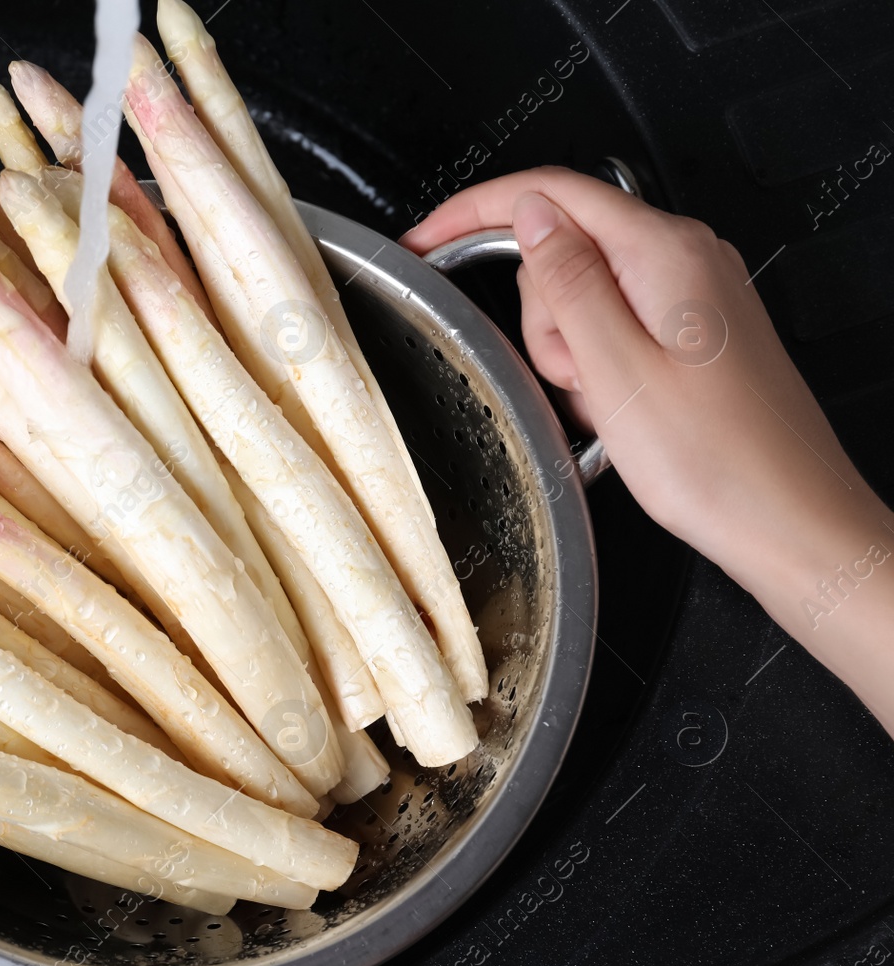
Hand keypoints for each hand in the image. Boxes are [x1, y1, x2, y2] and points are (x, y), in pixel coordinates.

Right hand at [402, 168, 893, 723]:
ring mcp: (696, 296)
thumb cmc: (719, 462)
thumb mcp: (614, 367)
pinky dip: (600, 370)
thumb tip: (525, 214)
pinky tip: (620, 413)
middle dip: (543, 315)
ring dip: (572, 353)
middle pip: (564, 249)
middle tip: (569, 377)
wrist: (792, 523)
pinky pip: (616, 331)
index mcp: (665, 252)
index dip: (472, 211)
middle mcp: (688, 259)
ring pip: (586, 297)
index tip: (423, 239)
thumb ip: (564, 279)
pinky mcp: (695, 334)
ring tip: (604, 406)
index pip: (549, 191)